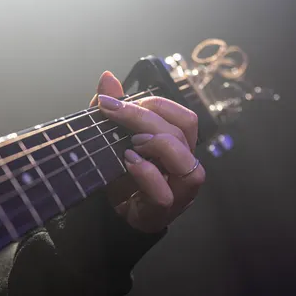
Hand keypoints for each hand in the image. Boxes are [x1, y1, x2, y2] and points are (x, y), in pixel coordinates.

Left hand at [90, 71, 204, 232]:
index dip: (156, 104)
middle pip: (184, 133)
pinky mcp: (161, 213)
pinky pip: (165, 194)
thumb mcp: (111, 139)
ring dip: (157, 145)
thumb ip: (112, 112)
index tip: (116, 101)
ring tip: (129, 142)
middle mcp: (184, 168)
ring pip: (188, 164)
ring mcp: (177, 193)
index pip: (184, 118)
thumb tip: (107, 77)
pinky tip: (129, 163)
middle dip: (146, 117)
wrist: (109, 218)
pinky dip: (147, 174)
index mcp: (178, 149)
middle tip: (114, 113)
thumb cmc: (119, 178)